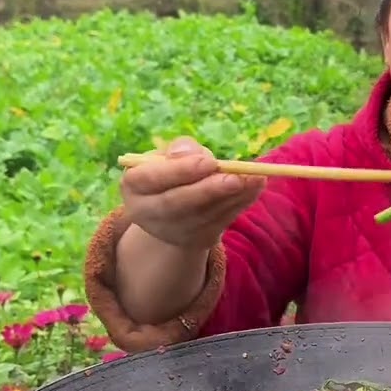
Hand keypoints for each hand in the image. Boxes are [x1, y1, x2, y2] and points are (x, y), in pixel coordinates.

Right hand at [120, 136, 265, 251]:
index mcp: (134, 187)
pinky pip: (222, 221)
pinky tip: (256, 186)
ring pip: (204, 214)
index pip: (150, 179)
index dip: (179, 171)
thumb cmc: (172, 172)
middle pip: (177, 204)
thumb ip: (183, 149)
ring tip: (255, 178)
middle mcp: (148, 214)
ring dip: (233, 196)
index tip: (208, 162)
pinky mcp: (198, 240)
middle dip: (209, 190)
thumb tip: (195, 154)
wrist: (175, 210)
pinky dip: (242, 203)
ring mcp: (174, 232)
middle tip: (235, 178)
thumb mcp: (171, 156)